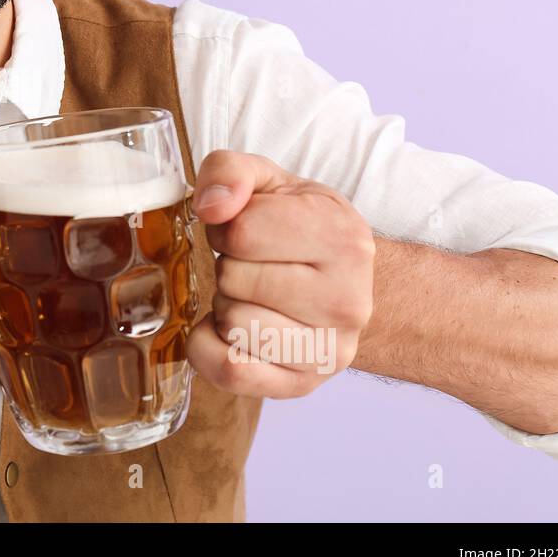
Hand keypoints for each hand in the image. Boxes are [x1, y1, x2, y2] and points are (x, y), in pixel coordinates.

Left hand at [185, 150, 375, 398]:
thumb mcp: (270, 182)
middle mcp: (348, 300)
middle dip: (229, 267)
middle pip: (233, 279)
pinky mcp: (302, 385)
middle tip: (254, 266)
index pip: (241, 231)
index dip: (228, 228)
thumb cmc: (300, 227)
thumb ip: (230, 171)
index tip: (249, 232)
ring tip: (253, 296)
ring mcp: (330, 351)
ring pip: (232, 325)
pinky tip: (231, 330)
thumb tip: (210, 207)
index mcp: (343, 239)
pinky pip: (230, 371)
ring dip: (225, 306)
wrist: (344, 282)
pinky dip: (211, 347)